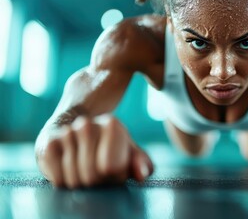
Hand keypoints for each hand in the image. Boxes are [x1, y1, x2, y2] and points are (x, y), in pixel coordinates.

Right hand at [36, 114, 152, 187]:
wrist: (75, 131)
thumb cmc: (108, 148)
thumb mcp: (129, 154)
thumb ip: (142, 164)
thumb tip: (140, 174)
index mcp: (111, 124)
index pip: (111, 167)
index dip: (114, 176)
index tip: (114, 170)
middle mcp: (87, 124)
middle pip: (92, 176)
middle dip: (97, 182)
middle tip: (98, 174)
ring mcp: (66, 132)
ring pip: (73, 179)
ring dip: (80, 182)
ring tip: (83, 170)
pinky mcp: (47, 143)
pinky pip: (57, 178)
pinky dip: (63, 181)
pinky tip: (68, 170)